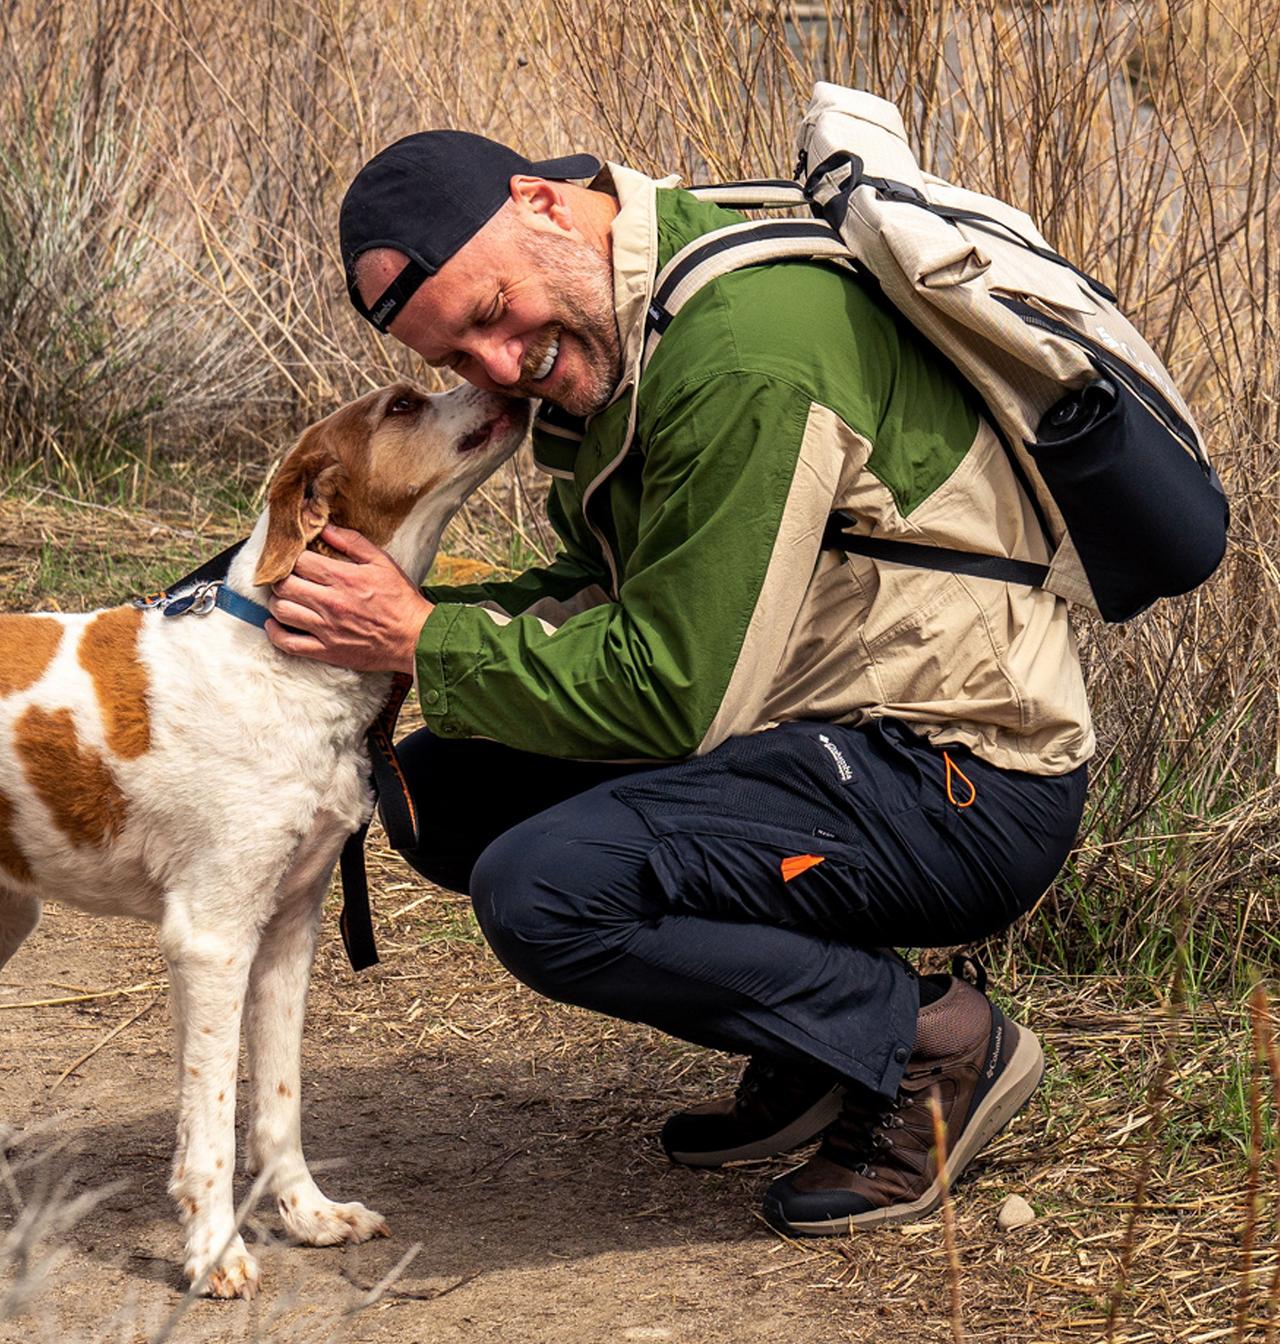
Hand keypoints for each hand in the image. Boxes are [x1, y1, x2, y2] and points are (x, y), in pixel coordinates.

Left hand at [264, 524, 433, 673]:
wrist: (416, 638)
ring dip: (277, 602)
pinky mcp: (327, 651)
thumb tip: (325, 528)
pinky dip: (275, 633)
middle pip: (283, 585)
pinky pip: (288, 643)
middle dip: (281, 578)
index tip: (295, 558)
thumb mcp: (382, 562)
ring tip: (285, 598)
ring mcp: (326, 629)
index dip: (293, 556)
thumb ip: (352, 542)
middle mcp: (331, 603)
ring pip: (281, 611)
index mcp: (343, 578)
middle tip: (287, 577)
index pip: (299, 561)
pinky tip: (277, 623)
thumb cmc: (401, 599)